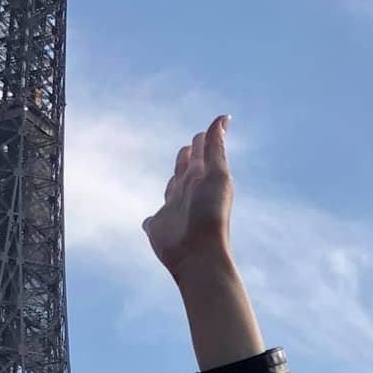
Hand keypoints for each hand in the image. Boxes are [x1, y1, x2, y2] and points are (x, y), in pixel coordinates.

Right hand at [143, 116, 234, 283]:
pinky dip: (150, 220)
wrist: (200, 254)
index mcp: (201, 179)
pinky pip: (151, 221)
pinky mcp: (158, 229)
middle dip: (186, 158)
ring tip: (175, 176)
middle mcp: (187, 194)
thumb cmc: (211, 214)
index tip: (203, 133)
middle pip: (185, 171)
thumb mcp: (216, 175)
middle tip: (189, 146)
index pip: (200, 156)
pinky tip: (149, 221)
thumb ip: (215, 149)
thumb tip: (224, 118)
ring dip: (172, 183)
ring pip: (171, 192)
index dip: (201, 143)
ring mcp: (173, 212)